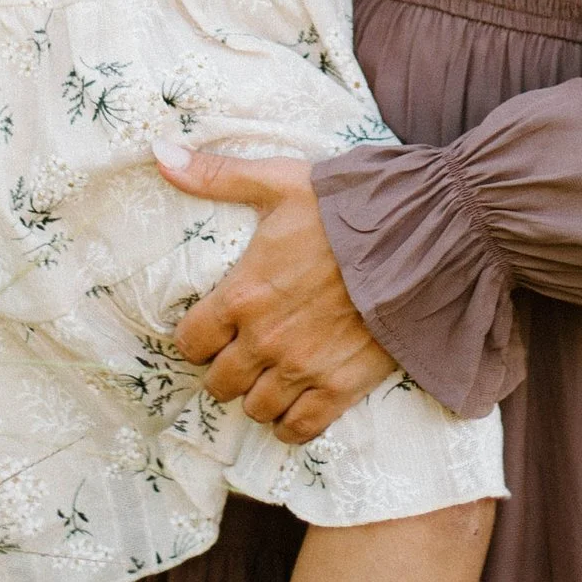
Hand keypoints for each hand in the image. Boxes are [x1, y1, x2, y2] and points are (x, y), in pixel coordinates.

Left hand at [157, 147, 396, 441]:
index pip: (190, 341)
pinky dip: (292, 424)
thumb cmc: (346, 208)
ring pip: (256, 409)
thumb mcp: (278, 182)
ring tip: (270, 377)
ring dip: (258, 396)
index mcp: (242, 294)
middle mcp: (265, 339)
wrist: (421, 237)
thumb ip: (216, 176)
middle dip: (225, 369)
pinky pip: (300, 429)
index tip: (212, 329)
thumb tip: (160, 153)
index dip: (196, 337)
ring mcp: (303, 368)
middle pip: (218, 382)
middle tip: (243, 354)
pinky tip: (296, 406)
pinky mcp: (341, 387)